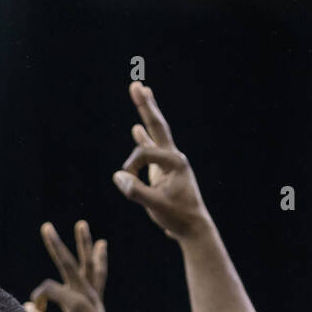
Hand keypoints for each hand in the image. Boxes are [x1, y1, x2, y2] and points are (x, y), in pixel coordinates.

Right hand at [24, 220, 117, 311]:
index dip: (38, 299)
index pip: (48, 290)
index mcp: (75, 303)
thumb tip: (28, 306)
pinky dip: (99, 260)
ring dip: (84, 244)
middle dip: (55, 245)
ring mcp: (93, 294)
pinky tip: (101, 246)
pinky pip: (98, 274)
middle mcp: (86, 294)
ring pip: (87, 264)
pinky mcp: (96, 297)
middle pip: (68, 264)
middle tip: (46, 226)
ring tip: (82, 224)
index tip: (37, 311)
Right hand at [112, 81, 209, 240]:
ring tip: (142, 92)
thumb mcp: (156, 206)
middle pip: (157, 125)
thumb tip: (118, 176)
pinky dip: (143, 138)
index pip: (143, 154)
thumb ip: (136, 191)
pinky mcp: (163, 170)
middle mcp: (173, 157)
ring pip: (155, 133)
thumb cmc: (177, 217)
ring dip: (146, 113)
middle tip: (136, 84)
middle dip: (146, 105)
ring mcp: (169, 162)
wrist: (193, 227)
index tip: (126, 184)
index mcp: (174, 161)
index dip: (130, 168)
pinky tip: (137, 128)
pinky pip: (151, 149)